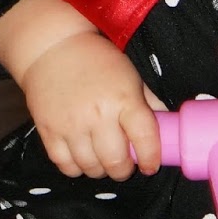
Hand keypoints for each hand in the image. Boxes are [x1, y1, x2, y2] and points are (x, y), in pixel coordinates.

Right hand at [20, 31, 164, 179]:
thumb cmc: (98, 61)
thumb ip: (149, 103)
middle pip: (115, 162)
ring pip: (90, 168)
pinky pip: (65, 165)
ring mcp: (71, 125)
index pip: (144, 139)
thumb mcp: (131, 76)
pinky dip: (76, 168)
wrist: (53, 48)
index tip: (150, 166)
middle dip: (124, 170)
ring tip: (102, 160)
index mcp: (124, 100)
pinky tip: (82, 157)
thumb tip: (168, 127)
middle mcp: (98, 115)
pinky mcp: (49, 131)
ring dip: (100, 170)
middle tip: (124, 164)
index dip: (151, 159)